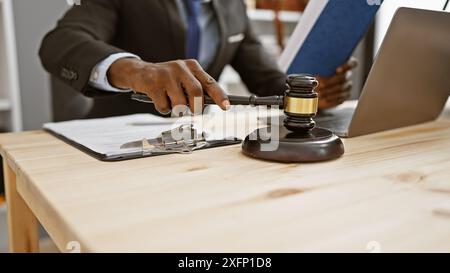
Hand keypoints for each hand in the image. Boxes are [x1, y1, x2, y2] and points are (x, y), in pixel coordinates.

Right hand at [108, 58, 229, 114]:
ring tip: (171, 102)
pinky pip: (164, 106)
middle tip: (191, 110)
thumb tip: (208, 106)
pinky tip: (159, 100)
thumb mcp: (184, 79)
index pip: (210, 82)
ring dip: (177, 110)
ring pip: (180, 103)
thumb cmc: (166, 79)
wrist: (139, 72)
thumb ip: (197, 90)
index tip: (226, 106)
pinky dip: (163, 109)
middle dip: (195, 107)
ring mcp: (166, 75)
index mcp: (192, 66)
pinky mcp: (153, 83)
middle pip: (197, 94)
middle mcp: (181, 68)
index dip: (220, 96)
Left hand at [316, 58, 357, 109]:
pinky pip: (341, 98)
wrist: (316, 90)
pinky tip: (324, 98)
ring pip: (341, 88)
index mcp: (343, 65)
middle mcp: (348, 75)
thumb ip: (319, 68)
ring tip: (319, 93)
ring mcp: (347, 86)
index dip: (347, 66)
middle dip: (331, 81)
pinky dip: (331, 98)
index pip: (352, 63)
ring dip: (329, 91)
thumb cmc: (317, 77)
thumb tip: (315, 72)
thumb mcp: (317, 71)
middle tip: (320, 85)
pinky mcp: (345, 96)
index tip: (337, 70)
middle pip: (344, 77)